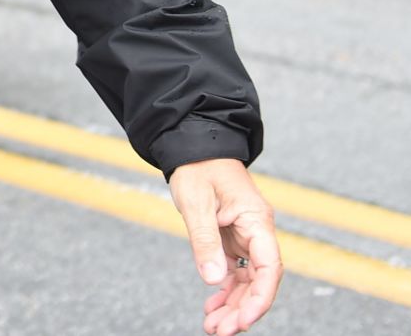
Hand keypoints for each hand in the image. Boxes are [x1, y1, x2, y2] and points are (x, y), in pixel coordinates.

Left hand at [169, 158, 281, 334]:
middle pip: (258, 280)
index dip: (259, 298)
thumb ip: (204, 241)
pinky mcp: (232, 237)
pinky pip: (234, 270)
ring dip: (233, 304)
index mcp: (257, 221)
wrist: (192, 144)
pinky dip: (224, 288)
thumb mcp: (196, 202)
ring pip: (247, 279)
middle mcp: (256, 231)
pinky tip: (212, 305)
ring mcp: (245, 235)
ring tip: (214, 326)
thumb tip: (213, 280)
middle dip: (242, 309)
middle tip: (219, 331)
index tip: (242, 321)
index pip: (269, 268)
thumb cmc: (197, 166)